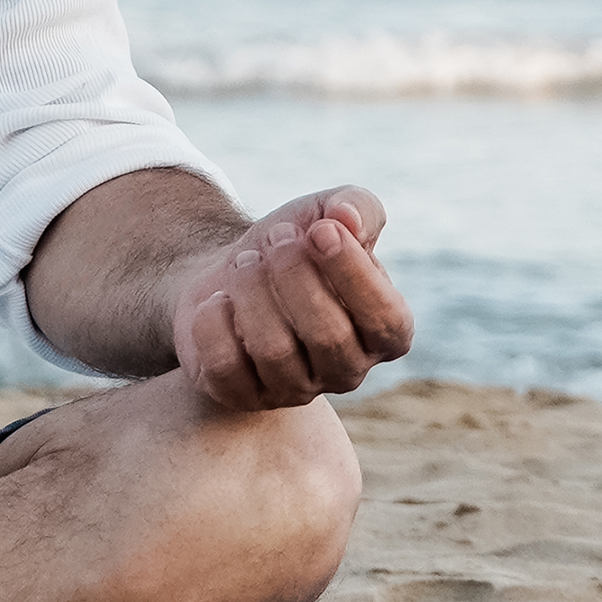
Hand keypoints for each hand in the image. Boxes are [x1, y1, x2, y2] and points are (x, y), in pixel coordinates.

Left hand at [169, 188, 409, 411]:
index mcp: (385, 332)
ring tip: (244, 262)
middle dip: (294, 275)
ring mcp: (295, 390)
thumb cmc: (295, 245)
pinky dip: (214, 323)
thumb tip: (346, 217)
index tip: (320, 229)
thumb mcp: (328, 212)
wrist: (232, 269)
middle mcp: (347, 371)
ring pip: (274, 352)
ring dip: (252, 292)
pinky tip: (219, 301)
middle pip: (327, 336)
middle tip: (275, 238)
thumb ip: (356, 206)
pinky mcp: (243, 396)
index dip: (353, 273)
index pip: (386, 321)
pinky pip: (226, 368)